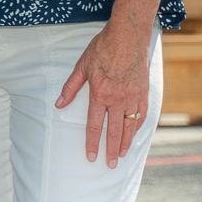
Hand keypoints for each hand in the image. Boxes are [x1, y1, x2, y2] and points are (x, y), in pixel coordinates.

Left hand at [56, 22, 151, 166]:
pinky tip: (134, 135)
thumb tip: (58, 104)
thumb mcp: (81, 66)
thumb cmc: (102, 49)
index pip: (95, 125)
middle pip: (114, 131)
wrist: (127, 37)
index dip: (92, 143)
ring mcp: (133, 97)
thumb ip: (70, 88)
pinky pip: (141, 116)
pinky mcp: (144, 93)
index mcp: (100, 94)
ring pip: (130, 127)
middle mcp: (118, 100)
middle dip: (110, 150)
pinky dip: (138, 127)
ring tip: (121, 155)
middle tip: (110, 165)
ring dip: (125, 142)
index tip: (91, 156)